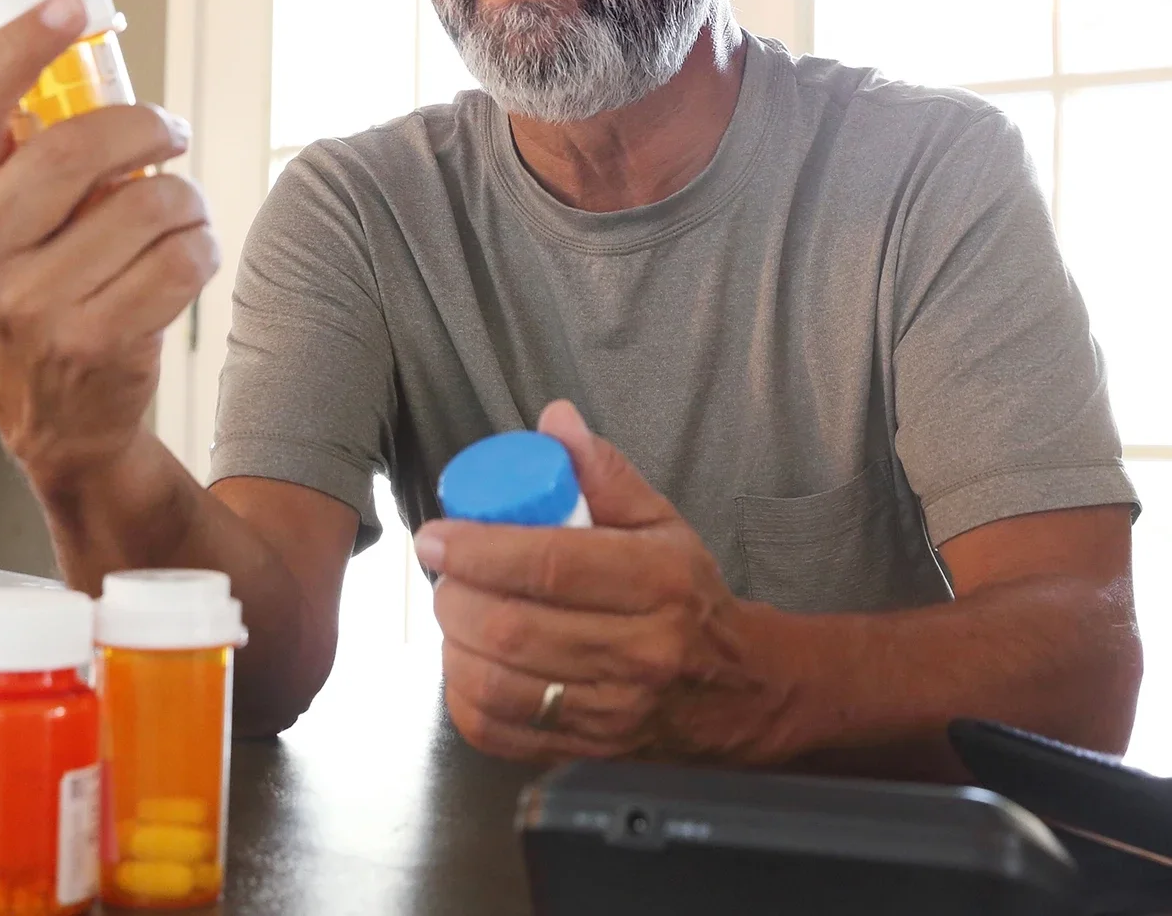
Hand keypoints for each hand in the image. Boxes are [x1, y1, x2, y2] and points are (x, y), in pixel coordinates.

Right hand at [0, 0, 219, 488]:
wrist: (60, 426)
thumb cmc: (32, 302)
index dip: (20, 46)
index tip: (72, 7)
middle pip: (72, 146)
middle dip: (144, 124)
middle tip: (170, 129)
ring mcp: (28, 307)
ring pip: (145, 202)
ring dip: (182, 197)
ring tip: (175, 212)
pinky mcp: (93, 344)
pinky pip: (180, 256)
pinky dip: (200, 245)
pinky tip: (184, 255)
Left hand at [416, 401, 788, 763]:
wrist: (733, 690)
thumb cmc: (687, 595)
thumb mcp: (661, 523)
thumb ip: (605, 472)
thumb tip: (554, 420)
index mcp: (659, 583)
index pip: (551, 565)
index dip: (480, 550)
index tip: (437, 536)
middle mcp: (640, 652)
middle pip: (513, 629)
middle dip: (457, 597)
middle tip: (445, 574)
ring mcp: (612, 713)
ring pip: (497, 684)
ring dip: (454, 644)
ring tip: (457, 613)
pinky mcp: (586, 752)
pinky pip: (497, 731)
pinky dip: (464, 693)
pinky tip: (470, 662)